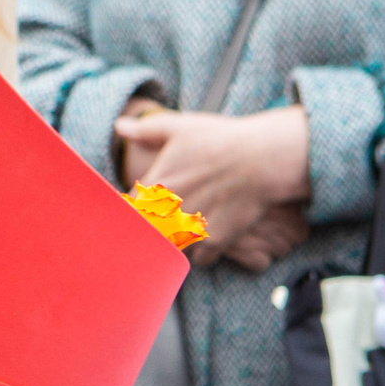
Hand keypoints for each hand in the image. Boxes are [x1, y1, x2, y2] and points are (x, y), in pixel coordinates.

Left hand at [113, 104, 312, 271]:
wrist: (264, 156)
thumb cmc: (222, 139)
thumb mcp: (181, 128)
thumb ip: (147, 130)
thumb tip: (120, 126)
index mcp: (156, 187)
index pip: (129, 210)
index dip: (136, 210)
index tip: (146, 208)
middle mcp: (169, 212)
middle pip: (150, 234)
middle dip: (156, 230)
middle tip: (171, 220)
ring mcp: (191, 228)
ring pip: (174, 249)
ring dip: (179, 243)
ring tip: (190, 230)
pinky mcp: (215, 240)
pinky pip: (201, 259)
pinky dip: (205, 252)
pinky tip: (211, 237)